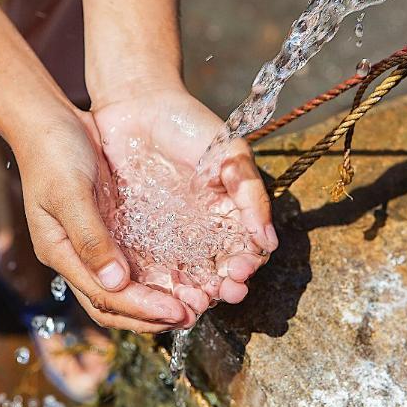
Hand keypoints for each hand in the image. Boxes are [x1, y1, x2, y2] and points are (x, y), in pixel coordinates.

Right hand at [10, 109, 195, 332]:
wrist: (48, 120)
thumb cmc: (52, 152)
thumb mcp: (70, 193)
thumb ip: (90, 237)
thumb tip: (116, 283)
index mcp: (60, 252)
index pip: (104, 297)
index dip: (140, 308)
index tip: (175, 311)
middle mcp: (76, 255)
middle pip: (114, 303)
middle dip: (151, 315)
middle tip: (191, 315)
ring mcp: (93, 243)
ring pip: (124, 287)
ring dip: (155, 300)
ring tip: (192, 304)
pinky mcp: (109, 228)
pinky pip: (133, 261)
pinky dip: (155, 274)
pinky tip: (181, 275)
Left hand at [92, 87, 278, 312]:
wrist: (137, 105)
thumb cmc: (189, 125)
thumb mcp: (229, 154)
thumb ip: (250, 195)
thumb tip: (269, 241)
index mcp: (228, 214)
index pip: (244, 252)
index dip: (246, 266)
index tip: (240, 271)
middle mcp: (201, 231)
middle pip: (216, 272)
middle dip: (222, 288)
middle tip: (220, 293)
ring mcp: (169, 236)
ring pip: (185, 276)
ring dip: (192, 294)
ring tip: (193, 301)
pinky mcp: (137, 236)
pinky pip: (150, 267)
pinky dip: (158, 284)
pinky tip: (162, 290)